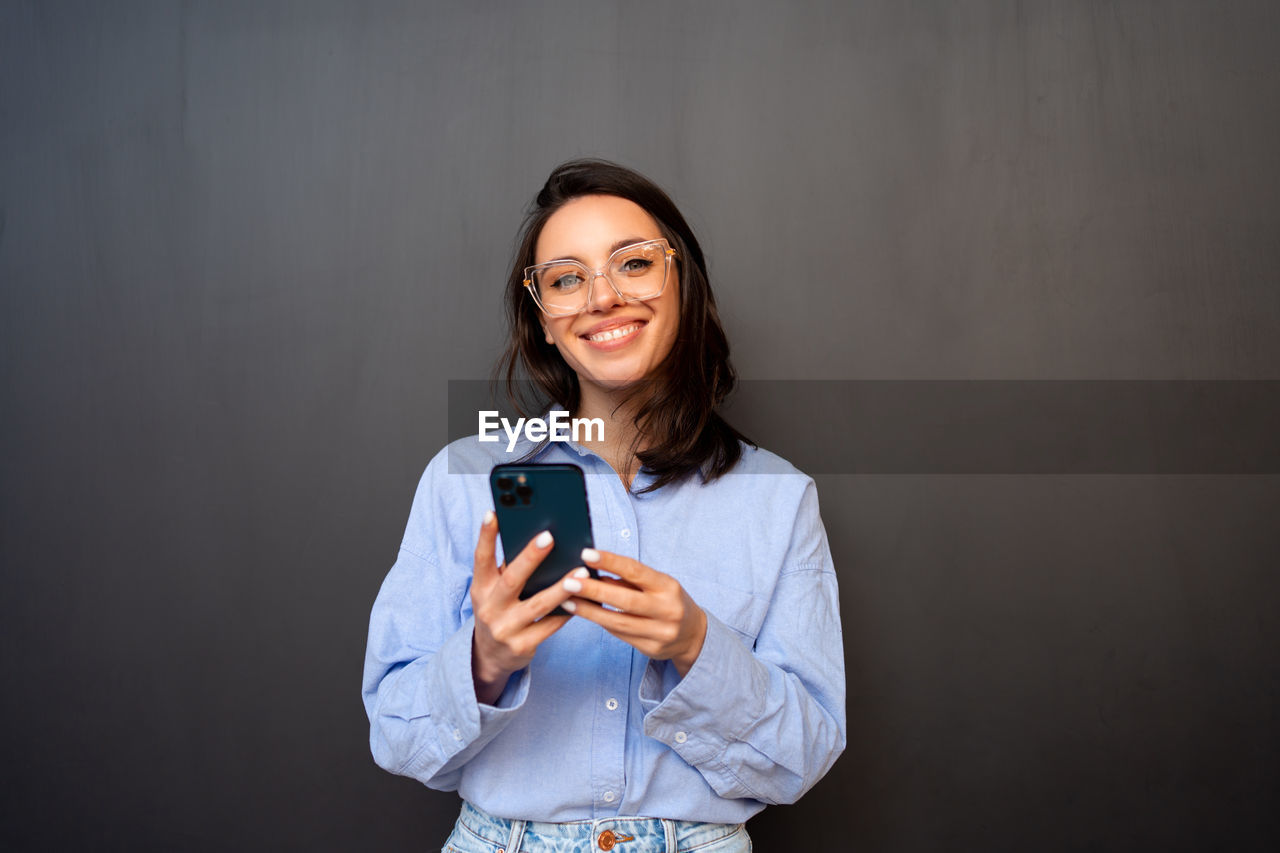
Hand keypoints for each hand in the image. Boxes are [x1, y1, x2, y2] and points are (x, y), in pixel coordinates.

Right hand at [470, 511, 579, 703]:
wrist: (490, 656)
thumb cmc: (499, 610)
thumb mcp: (493, 591)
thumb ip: (508, 569)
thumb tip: (536, 539)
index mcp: (480, 588)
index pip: (481, 559)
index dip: (486, 536)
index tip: (493, 512)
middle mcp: (489, 608)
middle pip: (511, 579)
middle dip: (530, 557)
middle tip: (549, 536)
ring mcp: (505, 629)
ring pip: (537, 605)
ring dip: (560, 587)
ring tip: (580, 572)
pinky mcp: (522, 646)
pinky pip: (549, 626)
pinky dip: (566, 611)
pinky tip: (583, 598)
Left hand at [560, 548, 707, 676]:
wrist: (693, 635)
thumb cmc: (668, 601)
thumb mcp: (656, 584)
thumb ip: (628, 579)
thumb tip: (594, 570)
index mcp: (668, 587)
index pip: (636, 571)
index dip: (611, 562)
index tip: (586, 554)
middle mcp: (667, 610)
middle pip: (625, 600)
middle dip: (594, 591)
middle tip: (569, 582)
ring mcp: (660, 633)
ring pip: (618, 623)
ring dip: (590, 612)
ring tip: (567, 601)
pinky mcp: (651, 649)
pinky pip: (620, 635)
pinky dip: (601, 623)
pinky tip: (585, 614)